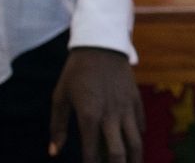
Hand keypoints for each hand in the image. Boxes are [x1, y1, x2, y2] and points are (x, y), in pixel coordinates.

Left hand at [49, 47, 143, 162]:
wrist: (101, 44)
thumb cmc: (76, 71)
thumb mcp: (60, 97)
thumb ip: (58, 127)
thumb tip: (54, 152)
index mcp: (89, 116)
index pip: (92, 153)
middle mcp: (111, 116)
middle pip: (120, 153)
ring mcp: (126, 108)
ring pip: (136, 141)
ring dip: (135, 159)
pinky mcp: (135, 99)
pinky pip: (140, 124)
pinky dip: (138, 136)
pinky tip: (135, 143)